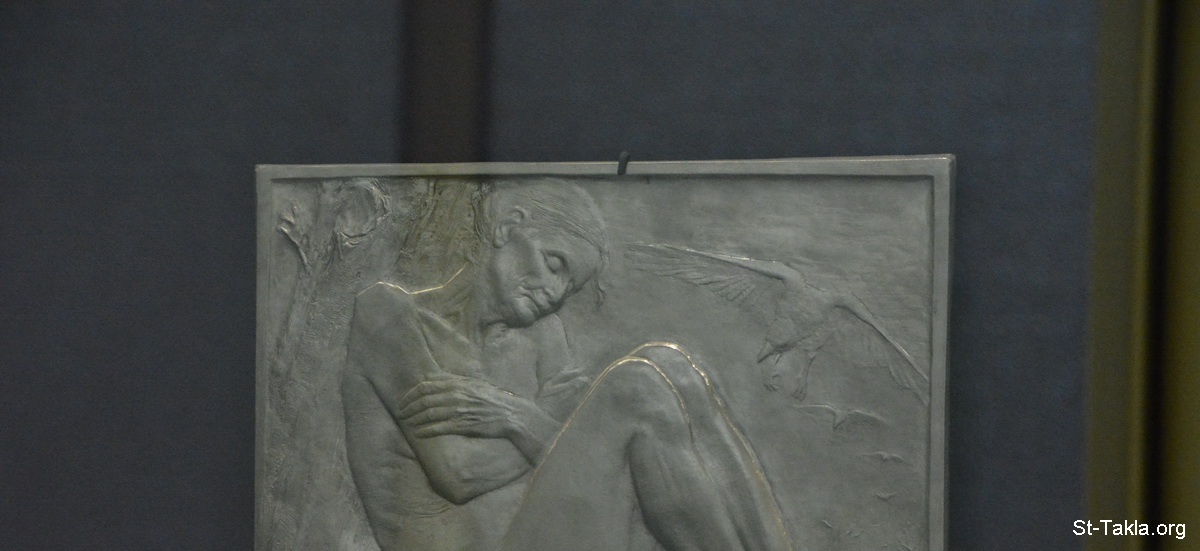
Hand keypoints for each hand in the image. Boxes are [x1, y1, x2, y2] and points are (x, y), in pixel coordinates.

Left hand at [397, 373, 533, 439]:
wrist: (510, 414)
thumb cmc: (491, 398)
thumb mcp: (472, 383)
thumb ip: (451, 379)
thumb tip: (430, 376)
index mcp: (457, 384)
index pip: (426, 386)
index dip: (410, 394)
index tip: (403, 401)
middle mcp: (456, 395)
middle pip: (424, 400)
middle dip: (409, 408)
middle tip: (401, 414)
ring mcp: (459, 410)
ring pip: (429, 414)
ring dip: (415, 420)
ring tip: (407, 424)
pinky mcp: (463, 425)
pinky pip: (439, 428)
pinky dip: (426, 431)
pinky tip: (418, 434)